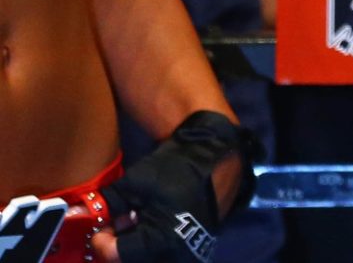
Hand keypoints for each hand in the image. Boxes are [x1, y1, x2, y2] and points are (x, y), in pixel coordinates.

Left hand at [91, 112, 256, 260]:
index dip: (102, 240)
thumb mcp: (135, 183)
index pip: (115, 254)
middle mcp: (176, 253)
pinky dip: (154, 242)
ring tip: (135, 221)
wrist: (219, 152)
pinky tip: (153, 222)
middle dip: (119, 244)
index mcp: (160, 242)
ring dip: (136, 244)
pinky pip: (168, 252)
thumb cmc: (177, 166)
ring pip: (150, 256)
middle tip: (116, 224)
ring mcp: (190, 252)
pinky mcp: (198, 246)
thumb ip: (108, 206)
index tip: (101, 226)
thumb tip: (82, 216)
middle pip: (132, 258)